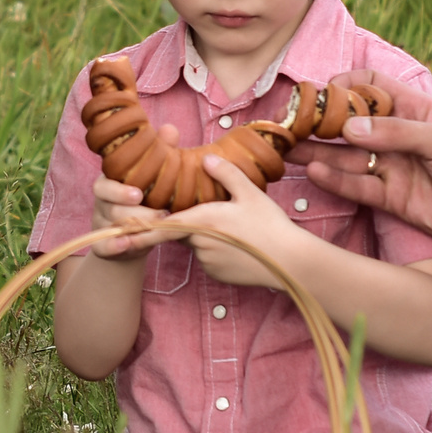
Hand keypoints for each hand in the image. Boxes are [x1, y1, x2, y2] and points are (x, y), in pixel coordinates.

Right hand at [87, 143, 168, 259]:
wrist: (134, 237)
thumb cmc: (145, 201)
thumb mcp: (152, 177)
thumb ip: (160, 153)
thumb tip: (169, 129)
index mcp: (110, 184)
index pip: (104, 185)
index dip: (119, 191)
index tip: (139, 194)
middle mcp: (102, 204)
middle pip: (111, 208)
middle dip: (137, 213)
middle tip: (162, 215)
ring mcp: (100, 225)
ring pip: (111, 227)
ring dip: (133, 230)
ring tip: (157, 230)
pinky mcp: (102, 246)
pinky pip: (102, 247)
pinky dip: (113, 247)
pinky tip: (126, 246)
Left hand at [164, 152, 304, 288]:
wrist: (288, 260)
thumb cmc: (269, 224)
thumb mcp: (250, 192)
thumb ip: (226, 173)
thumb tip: (206, 158)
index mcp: (202, 220)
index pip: (165, 222)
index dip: (153, 221)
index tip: (142, 219)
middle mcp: (199, 243)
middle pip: (183, 230)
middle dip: (192, 222)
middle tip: (218, 213)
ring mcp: (207, 262)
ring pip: (196, 245)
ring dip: (205, 237)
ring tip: (233, 230)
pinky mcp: (216, 275)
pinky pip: (208, 260)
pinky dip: (216, 253)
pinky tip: (238, 246)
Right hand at [290, 70, 431, 255]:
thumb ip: (397, 132)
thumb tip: (349, 128)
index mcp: (415, 109)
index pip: (371, 86)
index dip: (346, 86)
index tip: (322, 93)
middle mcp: (399, 136)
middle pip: (351, 123)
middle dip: (321, 122)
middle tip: (290, 124)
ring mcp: (394, 167)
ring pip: (347, 156)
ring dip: (319, 152)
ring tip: (288, 148)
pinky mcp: (393, 199)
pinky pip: (358, 186)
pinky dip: (336, 180)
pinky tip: (314, 171)